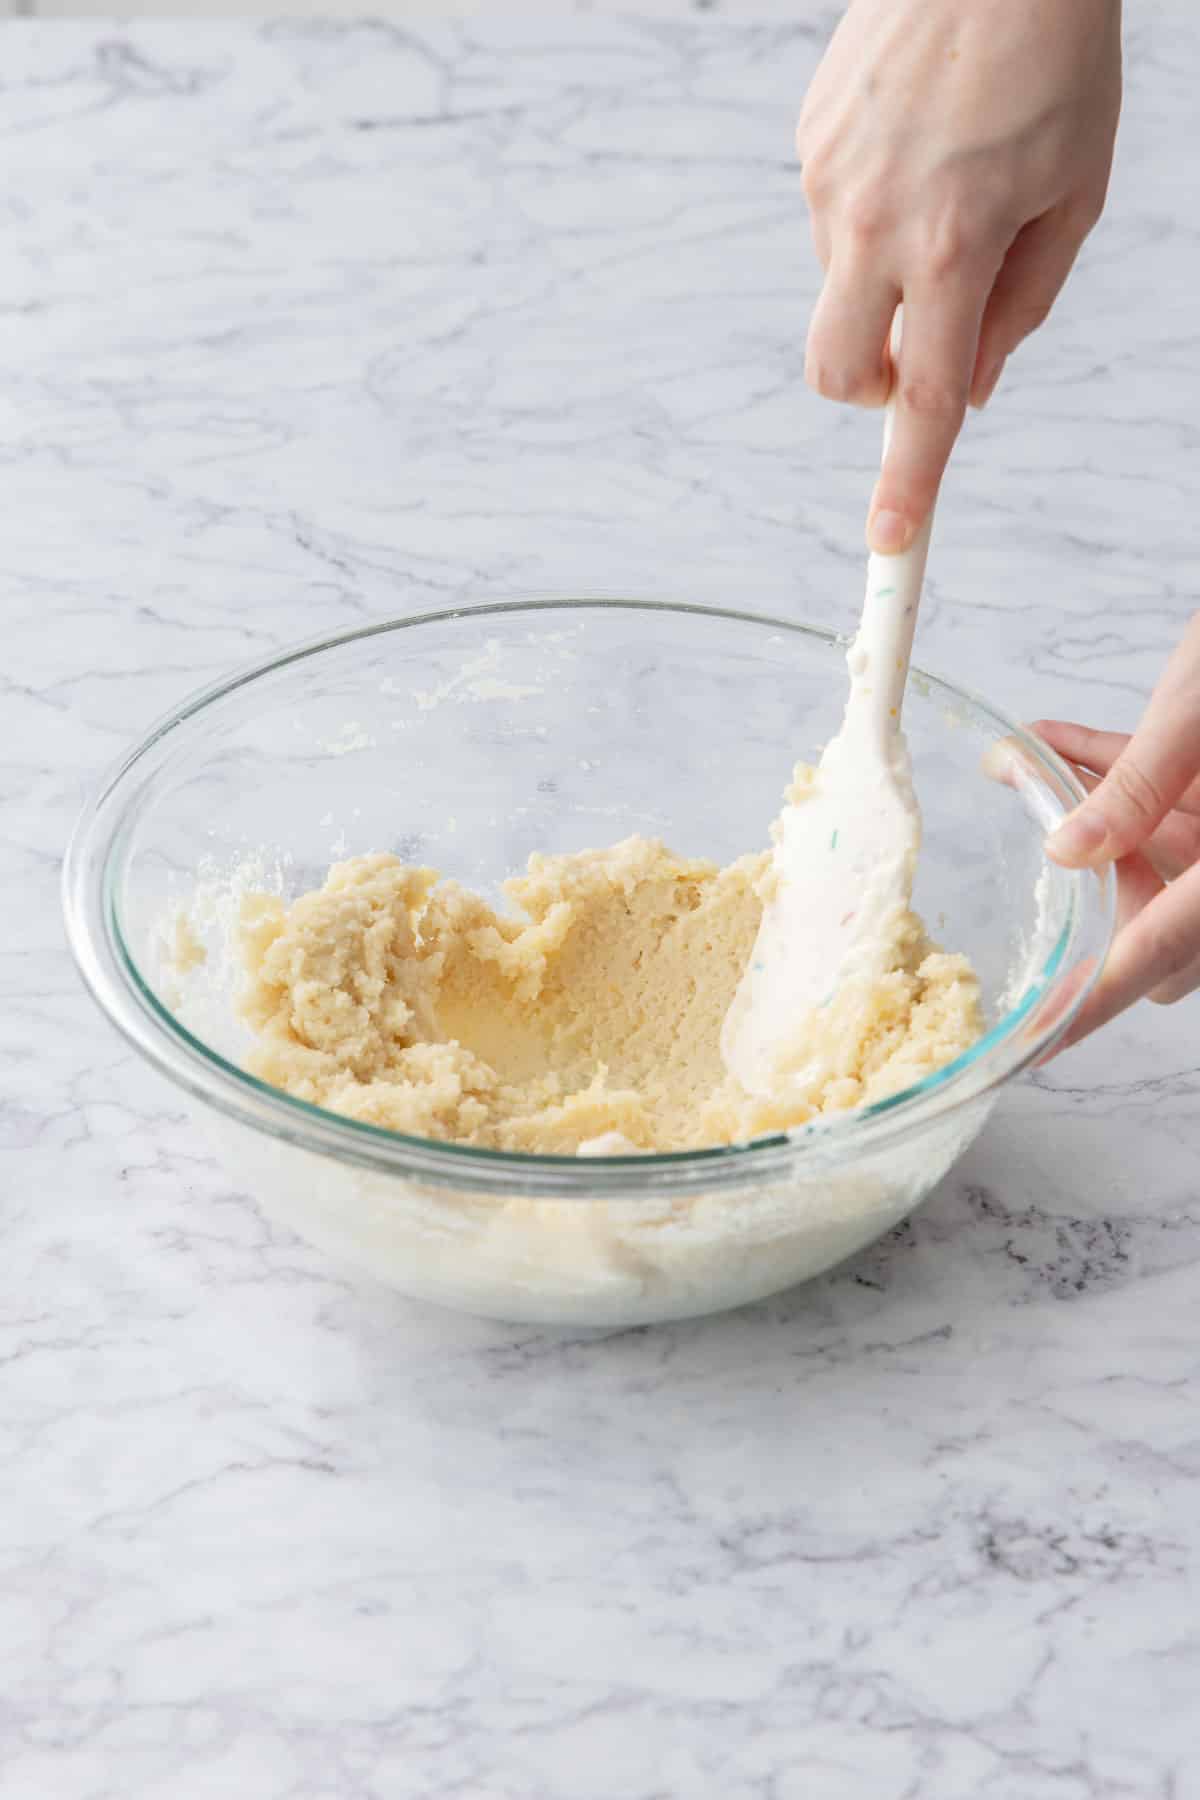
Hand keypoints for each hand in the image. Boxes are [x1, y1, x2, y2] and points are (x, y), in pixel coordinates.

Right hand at [797, 0, 1121, 553]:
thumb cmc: (1055, 59)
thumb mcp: (1071, 193)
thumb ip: (1021, 307)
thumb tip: (968, 387)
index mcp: (952, 245)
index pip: (920, 398)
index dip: (910, 481)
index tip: (892, 542)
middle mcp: (873, 223)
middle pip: (836, 371)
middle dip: (872, 389)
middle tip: (922, 350)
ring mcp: (828, 183)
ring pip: (839, 290)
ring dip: (887, 281)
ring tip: (949, 186)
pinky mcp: (809, 145)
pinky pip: (831, 222)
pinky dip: (872, 220)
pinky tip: (919, 148)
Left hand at [1034, 614, 1199, 1046]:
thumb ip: (1139, 780)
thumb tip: (1066, 851)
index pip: (1153, 956)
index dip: (1091, 1003)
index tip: (1039, 1041)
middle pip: (1166, 934)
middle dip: (1100, 890)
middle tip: (1046, 817)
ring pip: (1175, 878)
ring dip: (1111, 834)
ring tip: (1047, 759)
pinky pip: (1191, 825)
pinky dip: (1138, 798)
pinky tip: (1070, 743)